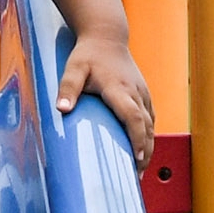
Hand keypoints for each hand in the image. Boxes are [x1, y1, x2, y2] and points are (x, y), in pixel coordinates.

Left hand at [55, 32, 154, 159]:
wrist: (107, 37)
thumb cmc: (88, 54)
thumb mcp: (74, 68)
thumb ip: (68, 88)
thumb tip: (62, 110)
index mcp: (119, 89)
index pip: (133, 117)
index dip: (137, 138)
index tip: (137, 157)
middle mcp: (135, 93)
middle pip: (146, 126)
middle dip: (145, 151)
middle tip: (137, 175)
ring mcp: (143, 94)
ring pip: (151, 124)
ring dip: (149, 147)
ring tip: (140, 169)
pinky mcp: (145, 95)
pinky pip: (151, 118)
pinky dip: (149, 136)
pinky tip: (143, 150)